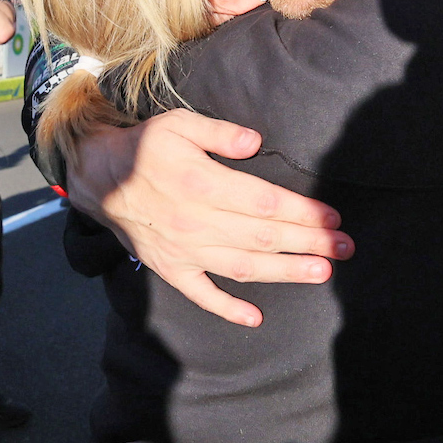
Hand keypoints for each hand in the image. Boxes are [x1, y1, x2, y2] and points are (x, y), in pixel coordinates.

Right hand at [66, 110, 350, 327]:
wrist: (97, 177)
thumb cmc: (145, 147)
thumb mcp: (178, 123)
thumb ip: (219, 131)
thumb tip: (256, 142)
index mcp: (202, 184)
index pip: (264, 203)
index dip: (301, 212)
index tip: (332, 218)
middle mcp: (196, 222)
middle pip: (263, 237)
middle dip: (308, 244)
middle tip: (344, 248)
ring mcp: (184, 250)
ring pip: (242, 267)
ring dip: (285, 272)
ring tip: (321, 273)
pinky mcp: (170, 268)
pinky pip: (201, 294)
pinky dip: (227, 309)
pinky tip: (254, 318)